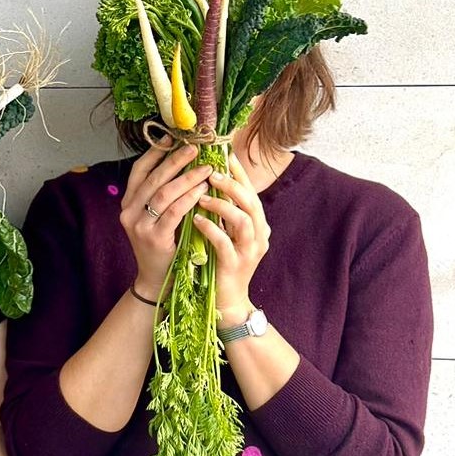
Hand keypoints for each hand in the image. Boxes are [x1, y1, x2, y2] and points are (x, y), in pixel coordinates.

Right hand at [120, 139, 211, 294]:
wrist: (156, 279)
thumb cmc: (163, 244)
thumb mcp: (156, 216)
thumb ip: (163, 194)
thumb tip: (185, 162)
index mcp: (128, 203)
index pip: (139, 171)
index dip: (155, 152)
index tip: (173, 137)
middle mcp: (128, 212)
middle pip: (153, 179)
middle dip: (175, 161)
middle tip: (196, 148)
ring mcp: (138, 226)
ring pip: (163, 193)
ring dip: (187, 178)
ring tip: (206, 168)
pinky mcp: (153, 238)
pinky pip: (172, 212)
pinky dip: (189, 198)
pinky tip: (203, 190)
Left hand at [193, 151, 271, 324]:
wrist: (226, 301)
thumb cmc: (222, 262)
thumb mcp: (227, 233)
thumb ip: (224, 211)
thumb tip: (210, 181)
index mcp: (257, 224)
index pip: (250, 192)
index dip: (239, 173)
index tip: (224, 154)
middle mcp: (258, 235)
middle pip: (251, 202)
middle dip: (232, 185)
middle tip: (211, 173)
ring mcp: (248, 252)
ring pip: (243, 221)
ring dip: (222, 206)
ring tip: (202, 197)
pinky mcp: (235, 266)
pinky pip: (225, 244)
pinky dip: (211, 230)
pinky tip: (196, 221)